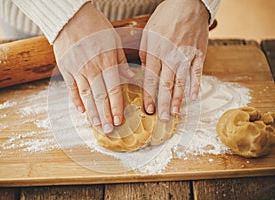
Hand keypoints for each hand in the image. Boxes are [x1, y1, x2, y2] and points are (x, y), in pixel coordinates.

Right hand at [53, 2, 134, 133]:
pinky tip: (80, 111)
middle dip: (105, 115)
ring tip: (96, 125)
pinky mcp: (65, 68)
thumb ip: (121, 60)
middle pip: (99, 96)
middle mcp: (91, 68)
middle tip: (108, 130)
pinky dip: (75, 100)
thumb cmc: (95, 26)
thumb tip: (130, 75)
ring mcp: (77, 69)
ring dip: (91, 112)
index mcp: (106, 61)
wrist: (69, 17)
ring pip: (85, 96)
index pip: (113, 89)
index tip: (119, 120)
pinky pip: (71, 88)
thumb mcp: (114, 39)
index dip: (116, 106)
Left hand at [139, 0, 208, 120]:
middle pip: (165, 84)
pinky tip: (193, 97)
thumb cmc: (166, 18)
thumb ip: (145, 54)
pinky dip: (195, 85)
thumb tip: (143, 72)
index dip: (149, 95)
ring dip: (177, 99)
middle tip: (161, 119)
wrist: (188, 4)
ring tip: (174, 113)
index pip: (151, 78)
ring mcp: (186, 55)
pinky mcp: (199, 53)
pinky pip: (197, 72)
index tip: (148, 109)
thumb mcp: (148, 33)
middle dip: (163, 103)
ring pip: (181, 81)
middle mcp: (170, 55)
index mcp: (155, 51)